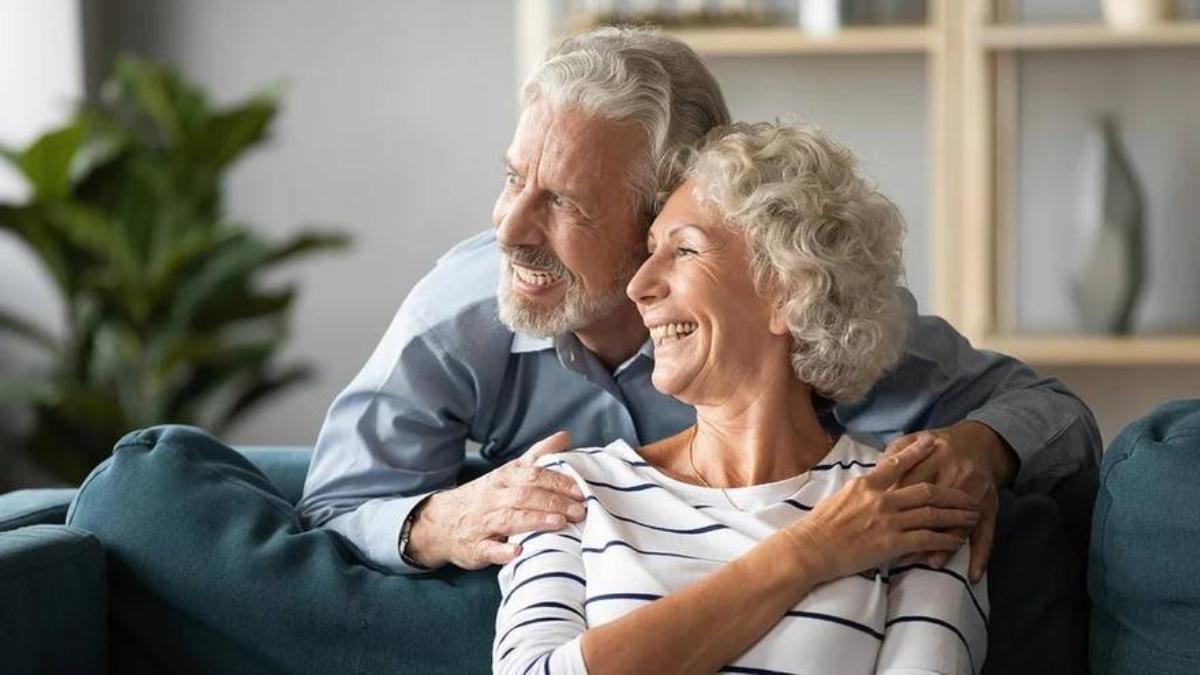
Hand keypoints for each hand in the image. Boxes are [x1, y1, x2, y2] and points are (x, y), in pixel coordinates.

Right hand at [407, 431, 584, 569]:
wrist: (440, 522)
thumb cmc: (485, 497)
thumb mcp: (509, 473)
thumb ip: (537, 455)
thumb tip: (565, 436)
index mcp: (504, 478)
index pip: (532, 474)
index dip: (557, 481)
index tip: (580, 489)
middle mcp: (493, 498)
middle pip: (524, 495)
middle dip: (553, 502)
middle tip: (579, 510)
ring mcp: (482, 523)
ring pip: (510, 519)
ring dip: (535, 520)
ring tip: (559, 523)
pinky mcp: (475, 547)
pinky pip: (488, 549)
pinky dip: (503, 551)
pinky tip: (518, 552)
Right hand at [780, 438, 979, 582]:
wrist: (810, 549)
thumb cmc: (819, 526)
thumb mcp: (839, 497)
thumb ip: (861, 491)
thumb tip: (872, 484)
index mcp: (866, 485)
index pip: (898, 463)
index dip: (919, 452)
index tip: (934, 442)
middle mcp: (881, 498)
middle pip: (927, 490)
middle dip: (953, 492)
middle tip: (970, 494)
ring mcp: (888, 520)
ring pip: (932, 514)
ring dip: (956, 515)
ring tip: (972, 516)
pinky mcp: (891, 543)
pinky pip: (927, 539)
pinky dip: (945, 539)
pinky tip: (957, 540)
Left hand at [886, 421, 1016, 581]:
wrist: (980, 441)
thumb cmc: (938, 444)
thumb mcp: (913, 440)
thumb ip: (893, 456)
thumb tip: (873, 476)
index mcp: (935, 456)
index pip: (909, 486)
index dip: (893, 507)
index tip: (876, 526)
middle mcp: (956, 474)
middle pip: (933, 508)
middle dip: (914, 531)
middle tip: (897, 554)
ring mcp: (975, 494)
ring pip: (958, 525)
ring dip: (943, 547)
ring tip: (927, 563)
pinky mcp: (990, 508)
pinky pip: (987, 534)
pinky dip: (981, 556)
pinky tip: (973, 575)